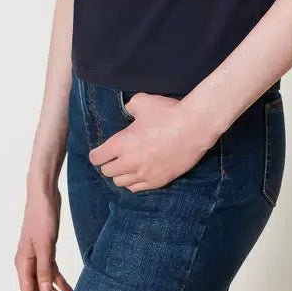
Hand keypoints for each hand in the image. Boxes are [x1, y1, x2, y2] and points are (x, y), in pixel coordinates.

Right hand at [14, 184, 73, 290]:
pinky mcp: (46, 249)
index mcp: (23, 263)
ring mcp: (37, 256)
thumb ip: (44, 269)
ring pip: (46, 283)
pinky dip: (60, 282)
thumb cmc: (41, 215)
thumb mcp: (45, 244)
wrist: (44, 193)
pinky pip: (52, 272)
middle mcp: (28, 262)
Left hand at [89, 92, 215, 191]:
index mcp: (121, 143)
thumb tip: (128, 111)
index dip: (97, 154)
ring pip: (121, 183)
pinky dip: (134, 182)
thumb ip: (129, 107)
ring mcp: (144, 174)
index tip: (99, 152)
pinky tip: (138, 173)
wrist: (194, 127)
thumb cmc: (168, 113)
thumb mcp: (143, 102)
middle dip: (108, 164)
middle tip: (113, 156)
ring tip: (126, 165)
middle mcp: (130, 162)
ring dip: (120, 174)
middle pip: (107, 172)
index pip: (98, 158)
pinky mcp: (158, 181)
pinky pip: (137, 188)